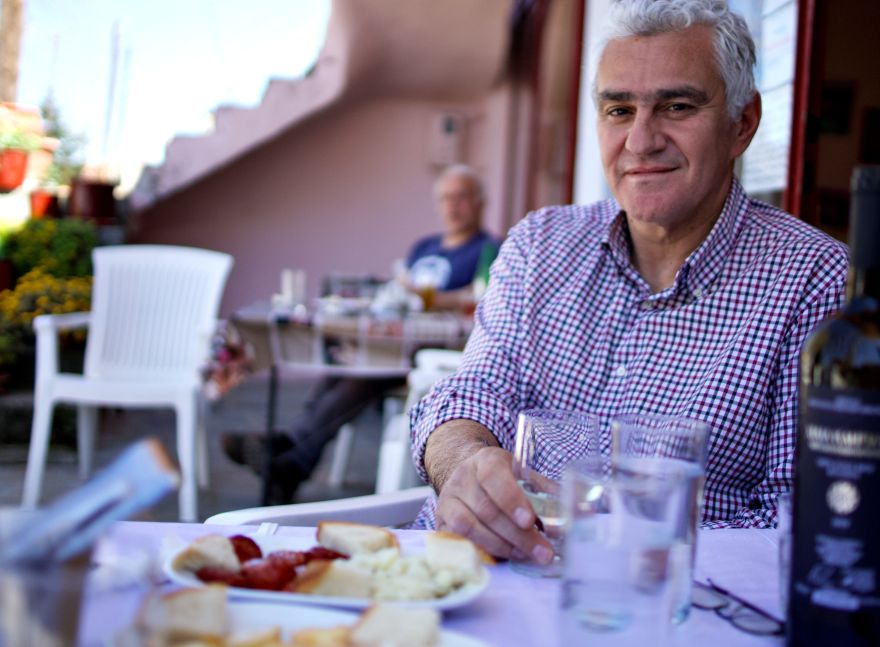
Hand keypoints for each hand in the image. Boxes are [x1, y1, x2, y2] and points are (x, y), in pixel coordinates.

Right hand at [434, 446, 554, 563]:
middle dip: (517, 535)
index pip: (494, 477)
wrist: (467, 477)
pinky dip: (480, 551)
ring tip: (524, 555)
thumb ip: (545, 492)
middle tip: (542, 552)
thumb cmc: (502, 479)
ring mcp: (448, 499)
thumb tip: (577, 512)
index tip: (530, 521)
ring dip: (500, 546)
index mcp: (486, 460)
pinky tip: (501, 558)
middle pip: (487, 509)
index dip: (511, 500)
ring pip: (469, 527)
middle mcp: (462, 477)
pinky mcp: (440, 521)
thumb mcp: (523, 475)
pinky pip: (457, 540)